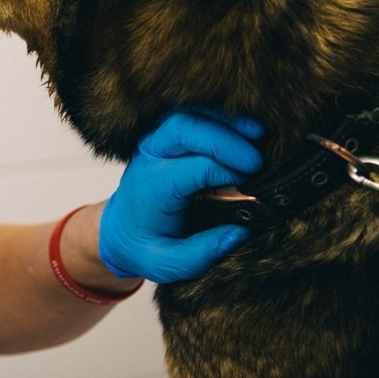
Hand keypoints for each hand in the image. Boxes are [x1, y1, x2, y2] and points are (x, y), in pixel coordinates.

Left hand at [99, 109, 263, 282]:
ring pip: (185, 114)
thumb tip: (241, 232)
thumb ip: (202, 253)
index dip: (225, 171)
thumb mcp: (168, 263)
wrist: (120, 230)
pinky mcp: (163, 135)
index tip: (250, 184)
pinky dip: (215, 115)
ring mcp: (155, 141)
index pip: (192, 167)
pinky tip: (242, 126)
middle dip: (223, 139)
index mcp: (152, 186)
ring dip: (223, 119)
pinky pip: (188, 114)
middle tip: (256, 160)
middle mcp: (150, 157)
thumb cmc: (145, 245)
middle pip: (182, 128)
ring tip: (258, 132)